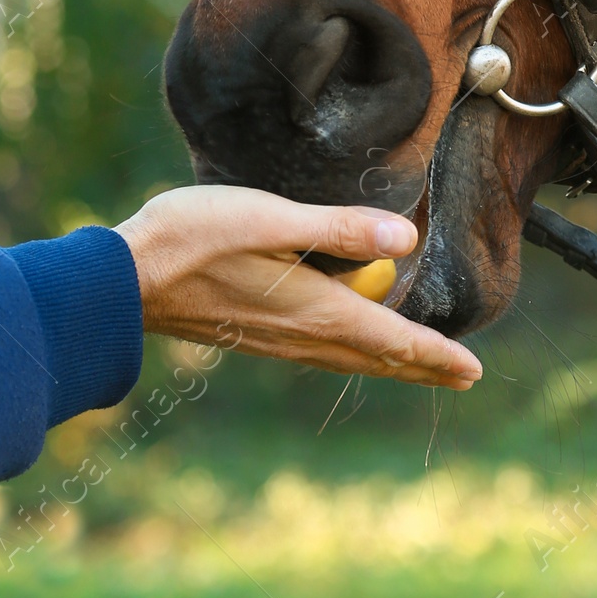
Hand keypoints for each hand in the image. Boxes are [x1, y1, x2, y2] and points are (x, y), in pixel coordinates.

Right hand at [117, 186, 480, 388]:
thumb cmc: (194, 238)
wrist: (123, 280)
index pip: (392, 338)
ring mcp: (277, 341)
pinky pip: (322, 352)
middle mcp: (303, 337)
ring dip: (390, 362)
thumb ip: (339, 229)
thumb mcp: (273, 220)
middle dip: (424, 366)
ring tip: (420, 364)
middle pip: (377, 357)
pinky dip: (353, 352)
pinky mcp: (255, 335)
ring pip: (349, 358)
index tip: (473, 370)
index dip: (436, 353)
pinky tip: (349, 343)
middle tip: (463, 377)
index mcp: (317, 312)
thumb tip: (405, 240)